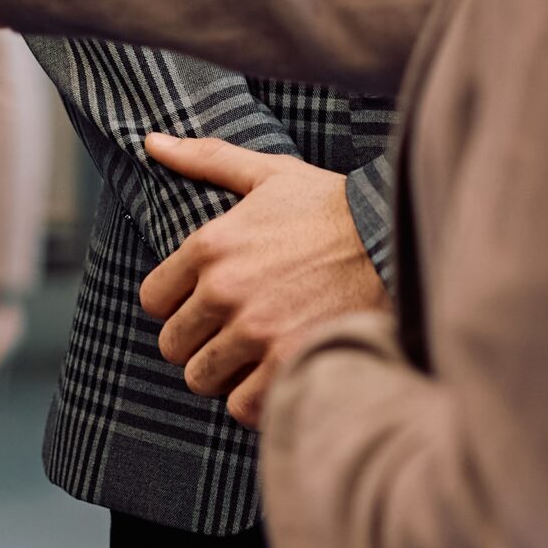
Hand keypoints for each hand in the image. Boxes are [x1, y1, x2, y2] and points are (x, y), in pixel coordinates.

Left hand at [139, 137, 387, 429]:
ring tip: (255, 352)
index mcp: (211, 245)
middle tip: (231, 330)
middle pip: (173, 346)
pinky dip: (255, 398)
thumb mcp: (269, 173)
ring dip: (225, 372)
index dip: (177, 303)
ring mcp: (256, 331)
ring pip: (203, 378)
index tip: (204, 301)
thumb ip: (206, 159)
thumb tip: (152, 141)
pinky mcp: (287, 364)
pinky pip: (241, 407)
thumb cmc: (331, 206)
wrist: (395, 241)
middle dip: (198, 340)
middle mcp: (225, 290)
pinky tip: (275, 372)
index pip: (154, 299)